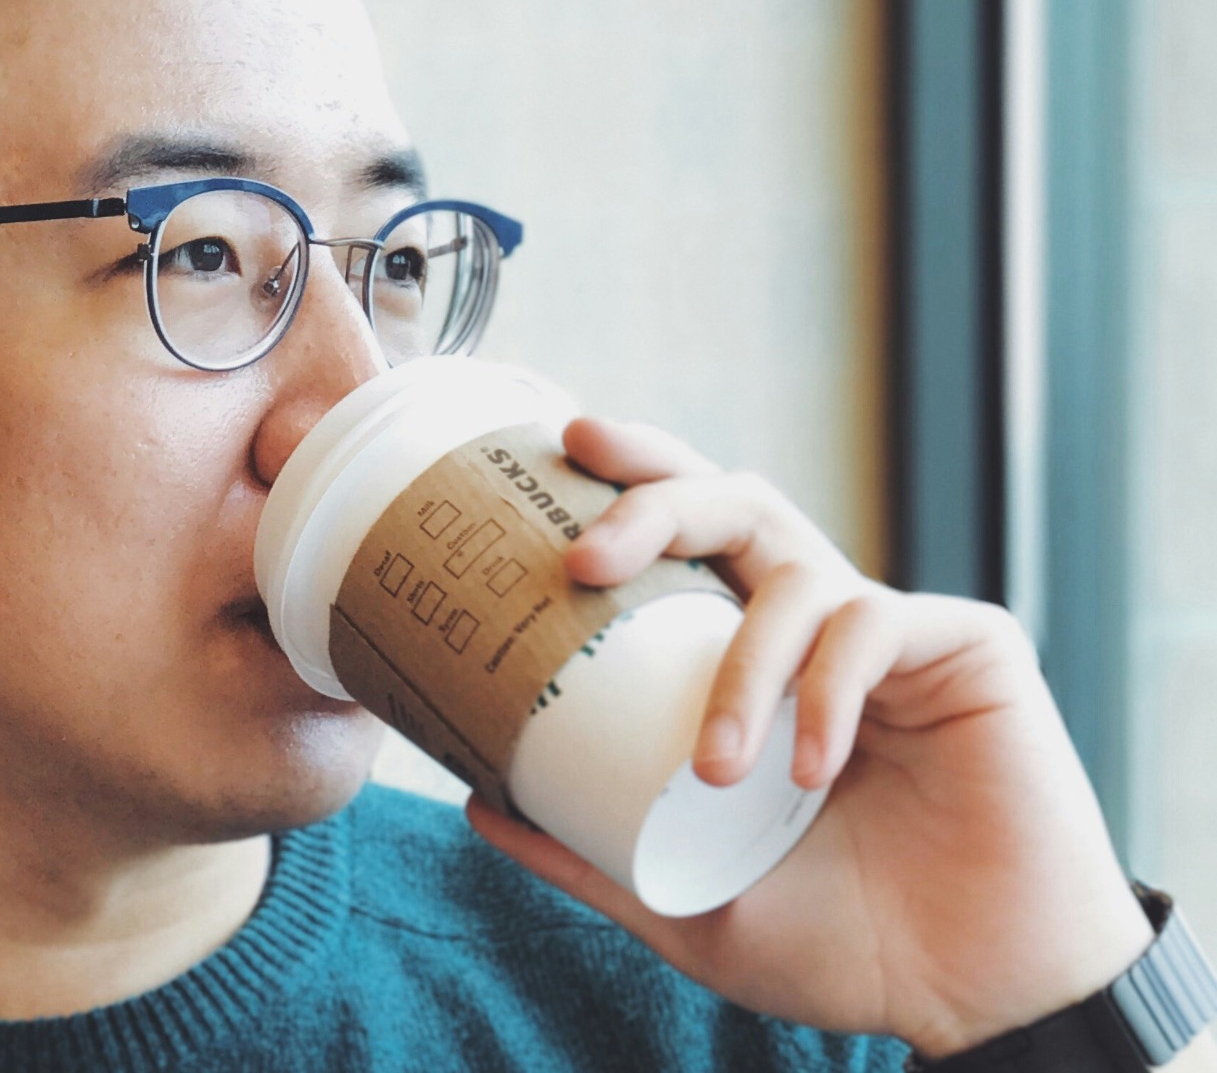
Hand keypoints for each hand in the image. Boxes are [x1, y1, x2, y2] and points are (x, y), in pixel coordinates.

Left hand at [466, 417, 1155, 1058]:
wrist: (968, 993)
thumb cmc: (838, 941)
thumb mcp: (682, 901)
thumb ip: (587, 851)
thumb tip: (476, 805)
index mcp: (750, 665)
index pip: (684, 546)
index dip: (628, 486)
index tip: (558, 452)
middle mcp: (816, 629)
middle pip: (734, 505)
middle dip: (654, 501)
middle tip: (584, 557)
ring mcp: (893, 632)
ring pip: (797, 573)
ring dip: (740, 668)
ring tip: (716, 769)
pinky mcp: (967, 646)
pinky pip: (875, 627)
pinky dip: (825, 694)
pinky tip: (810, 770)